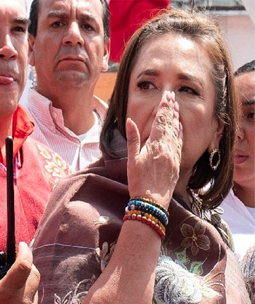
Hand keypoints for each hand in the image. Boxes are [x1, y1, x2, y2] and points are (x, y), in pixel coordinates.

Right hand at [0, 242, 39, 303]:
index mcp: (7, 294)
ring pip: (36, 291)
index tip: (21, 245)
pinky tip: (13, 302)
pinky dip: (27, 299)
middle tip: (17, 263)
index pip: (25, 265)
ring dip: (28, 283)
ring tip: (12, 285)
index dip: (25, 251)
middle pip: (35, 275)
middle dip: (28, 265)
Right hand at [126, 90, 182, 207]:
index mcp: (156, 144)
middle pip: (171, 124)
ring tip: (176, 107)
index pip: (162, 121)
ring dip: (176, 118)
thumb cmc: (139, 181)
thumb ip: (133, 139)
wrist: (152, 200)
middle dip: (171, 109)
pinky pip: (180, 142)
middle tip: (172, 96)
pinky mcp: (176, 162)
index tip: (166, 96)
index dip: (164, 108)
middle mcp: (168, 147)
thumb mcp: (132, 159)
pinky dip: (180, 132)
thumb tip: (130, 121)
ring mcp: (174, 154)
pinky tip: (180, 127)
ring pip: (177, 132)